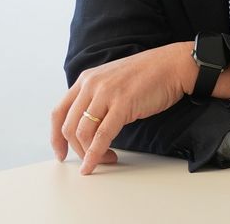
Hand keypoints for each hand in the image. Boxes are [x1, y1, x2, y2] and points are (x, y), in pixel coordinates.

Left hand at [50, 43, 196, 173]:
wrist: (174, 65)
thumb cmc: (149, 75)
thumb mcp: (113, 81)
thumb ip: (97, 97)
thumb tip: (88, 126)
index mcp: (86, 79)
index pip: (59, 112)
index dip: (55, 137)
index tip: (61, 152)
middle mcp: (91, 85)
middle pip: (68, 126)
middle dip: (77, 149)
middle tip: (90, 160)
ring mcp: (106, 93)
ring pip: (82, 133)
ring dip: (90, 153)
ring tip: (106, 159)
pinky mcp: (122, 104)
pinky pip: (102, 135)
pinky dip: (96, 154)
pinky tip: (97, 163)